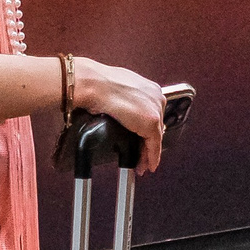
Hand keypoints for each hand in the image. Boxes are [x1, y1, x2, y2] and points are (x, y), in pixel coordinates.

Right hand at [69, 58, 167, 173]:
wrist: (92, 83)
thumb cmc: (96, 84)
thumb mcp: (116, 90)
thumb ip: (125, 100)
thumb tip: (120, 110)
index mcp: (149, 88)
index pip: (153, 115)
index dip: (148, 131)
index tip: (144, 141)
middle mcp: (156, 97)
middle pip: (156, 127)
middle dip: (149, 144)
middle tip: (143, 158)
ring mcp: (155, 109)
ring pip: (156, 137)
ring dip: (149, 154)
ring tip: (143, 165)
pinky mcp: (151, 122)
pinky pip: (154, 145)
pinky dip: (152, 157)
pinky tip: (148, 165)